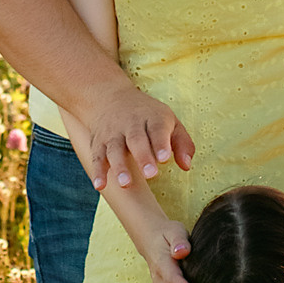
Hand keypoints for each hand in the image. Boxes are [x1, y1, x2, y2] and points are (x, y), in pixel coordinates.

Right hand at [77, 75, 195, 195]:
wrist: (109, 97)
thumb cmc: (147, 116)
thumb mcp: (168, 121)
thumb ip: (181, 143)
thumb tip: (186, 166)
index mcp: (152, 117)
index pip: (157, 129)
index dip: (160, 144)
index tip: (164, 159)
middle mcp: (130, 124)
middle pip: (136, 139)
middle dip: (143, 157)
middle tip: (150, 174)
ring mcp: (113, 133)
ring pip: (114, 149)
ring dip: (120, 167)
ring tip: (125, 184)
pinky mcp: (98, 143)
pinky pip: (97, 157)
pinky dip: (98, 171)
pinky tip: (100, 185)